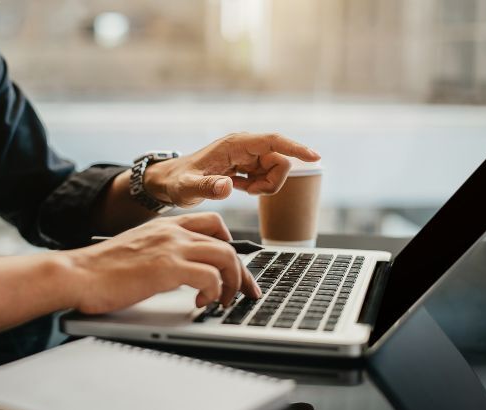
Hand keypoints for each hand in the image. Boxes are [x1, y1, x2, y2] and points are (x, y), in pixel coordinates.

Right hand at [64, 212, 260, 313]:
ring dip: (233, 282)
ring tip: (225, 300)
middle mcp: (173, 231)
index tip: (235, 266)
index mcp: (166, 225)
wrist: (78, 273)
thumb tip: (183, 270)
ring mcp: (171, 247)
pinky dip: (214, 292)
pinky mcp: (167, 268)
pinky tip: (202, 302)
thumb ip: (163, 251)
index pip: (213, 223)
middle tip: (245, 291)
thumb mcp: (139, 249)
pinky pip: (211, 277)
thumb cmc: (102, 268)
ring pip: (226, 257)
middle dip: (242, 271)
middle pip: (226, 243)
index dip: (230, 244)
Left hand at [144, 132, 319, 207]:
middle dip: (272, 181)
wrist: (170, 182)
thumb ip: (206, 188)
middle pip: (280, 160)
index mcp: (235, 145)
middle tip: (248, 193)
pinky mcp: (247, 165)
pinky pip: (266, 176)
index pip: (273, 141)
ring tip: (240, 191)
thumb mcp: (188, 188)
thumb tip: (228, 187)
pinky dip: (258, 187)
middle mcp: (245, 146)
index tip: (315, 157)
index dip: (296, 148)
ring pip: (275, 170)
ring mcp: (247, 155)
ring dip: (265, 185)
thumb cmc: (177, 182)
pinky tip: (238, 188)